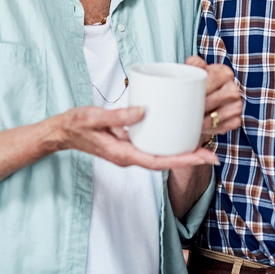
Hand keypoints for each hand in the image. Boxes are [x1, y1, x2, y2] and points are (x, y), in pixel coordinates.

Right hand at [49, 106, 218, 170]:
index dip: (183, 160)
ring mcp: (129, 152)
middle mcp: (129, 157)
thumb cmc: (75, 124)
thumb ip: (118, 116)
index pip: (158, 161)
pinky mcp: (128, 144)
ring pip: (160, 156)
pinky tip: (178, 135)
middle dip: (189, 159)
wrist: (61, 132)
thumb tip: (144, 112)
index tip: (203, 157)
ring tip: (203, 147)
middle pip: (165, 161)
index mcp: (123, 154)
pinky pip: (152, 147)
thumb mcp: (95, 117)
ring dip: (181, 153)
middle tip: (213, 153)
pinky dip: (168, 144)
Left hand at [187, 55, 241, 140]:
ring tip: (193, 120)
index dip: (200, 88)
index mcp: (224, 72)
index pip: (213, 78)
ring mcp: (237, 104)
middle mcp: (233, 87)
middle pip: (216, 98)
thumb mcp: (192, 71)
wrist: (198, 105)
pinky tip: (202, 127)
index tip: (189, 96)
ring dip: (204, 120)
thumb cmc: (195, 86)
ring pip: (221, 114)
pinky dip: (211, 128)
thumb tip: (197, 64)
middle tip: (187, 111)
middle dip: (200, 106)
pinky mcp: (236, 119)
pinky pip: (225, 126)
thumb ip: (193, 64)